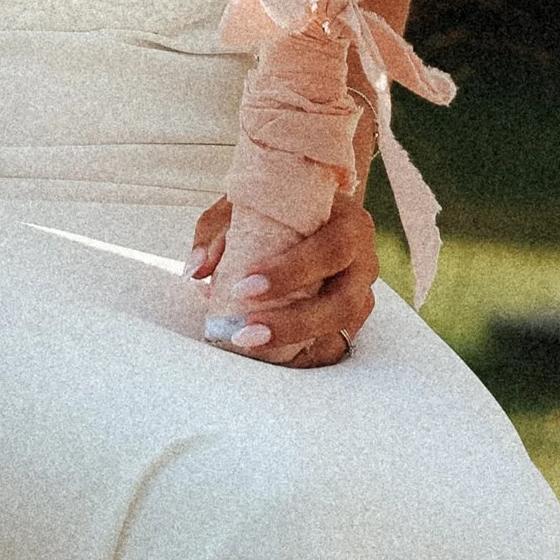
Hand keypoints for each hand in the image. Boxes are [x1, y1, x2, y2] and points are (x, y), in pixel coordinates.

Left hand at [187, 193, 378, 367]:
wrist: (317, 210)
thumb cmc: (283, 206)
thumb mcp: (252, 203)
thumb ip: (219, 229)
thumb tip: (195, 268)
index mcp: (350, 223)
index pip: (330, 250)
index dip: (291, 272)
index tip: (244, 286)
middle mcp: (365, 262)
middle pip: (343, 302)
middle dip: (294, 322)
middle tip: (246, 331)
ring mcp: (363, 295)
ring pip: (341, 331)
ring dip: (296, 343)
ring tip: (251, 345)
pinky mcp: (353, 320)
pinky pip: (335, 345)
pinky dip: (302, 354)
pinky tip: (269, 356)